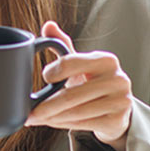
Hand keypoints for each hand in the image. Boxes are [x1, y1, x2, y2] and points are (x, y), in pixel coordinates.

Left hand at [24, 21, 132, 150]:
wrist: (117, 107)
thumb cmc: (93, 81)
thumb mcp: (81, 63)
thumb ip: (64, 46)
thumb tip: (48, 26)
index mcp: (106, 60)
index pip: (72, 63)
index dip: (53, 72)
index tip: (44, 79)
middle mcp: (117, 79)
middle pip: (71, 95)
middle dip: (45, 105)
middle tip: (29, 112)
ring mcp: (120, 101)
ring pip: (75, 113)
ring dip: (51, 117)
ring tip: (36, 119)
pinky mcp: (118, 120)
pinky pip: (82, 124)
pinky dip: (62, 124)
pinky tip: (51, 122)